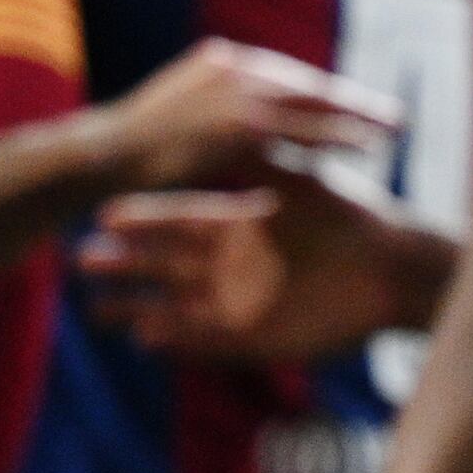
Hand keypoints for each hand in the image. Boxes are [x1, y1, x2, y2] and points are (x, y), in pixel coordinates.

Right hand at [79, 175, 453, 363]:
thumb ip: (266, 165)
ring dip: (137, 307)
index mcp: (242, 226)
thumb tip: (229, 131)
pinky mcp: (258, 339)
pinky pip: (209, 342)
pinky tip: (144, 338)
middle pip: (168, 265)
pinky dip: (178, 340)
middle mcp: (234, 265)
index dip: (145, 221)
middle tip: (80, 260)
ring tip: (94, 308)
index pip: (182, 221)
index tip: (106, 215)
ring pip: (177, 306)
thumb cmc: (354, 219)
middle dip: (126, 263)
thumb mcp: (304, 186)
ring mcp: (241, 303)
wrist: (393, 269)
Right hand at [91, 39, 388, 200]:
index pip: (285, 75)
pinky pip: (304, 131)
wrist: (101, 155)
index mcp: (221, 60)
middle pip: (310, 82)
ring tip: (396, 129)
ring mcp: (242, 94)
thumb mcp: (175, 109)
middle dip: (354, 99)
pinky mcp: (244, 126)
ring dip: (360, 115)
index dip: (322, 91)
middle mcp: (237, 67)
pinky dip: (340, 137)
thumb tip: (237, 118)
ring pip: (317, 102)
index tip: (353, 102)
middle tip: (393, 113)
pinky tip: (369, 148)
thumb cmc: (132, 145)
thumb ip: (211, 104)